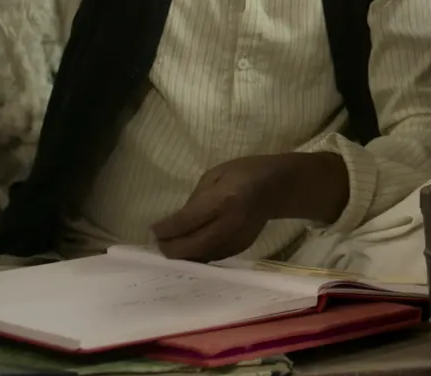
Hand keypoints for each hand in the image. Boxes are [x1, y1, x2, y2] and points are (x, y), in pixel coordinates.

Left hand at [151, 153, 347, 262]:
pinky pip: (212, 257)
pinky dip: (197, 256)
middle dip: (170, 248)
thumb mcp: (215, 174)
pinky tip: (188, 250)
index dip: (166, 229)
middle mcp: (230, 224)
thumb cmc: (244, 173)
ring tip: (169, 248)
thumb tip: (176, 223)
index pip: (187, 221)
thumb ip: (195, 199)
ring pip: (201, 257)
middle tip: (158, 244)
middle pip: (192, 247)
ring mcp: (237, 239)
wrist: (278, 187)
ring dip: (182, 255)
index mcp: (223, 199)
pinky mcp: (241, 248)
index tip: (153, 229)